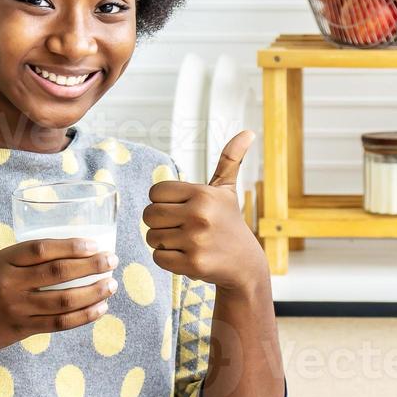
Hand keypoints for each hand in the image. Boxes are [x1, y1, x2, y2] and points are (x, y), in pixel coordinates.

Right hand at [0, 238, 117, 358]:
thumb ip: (27, 262)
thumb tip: (74, 256)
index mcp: (3, 260)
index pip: (42, 248)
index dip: (72, 246)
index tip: (95, 244)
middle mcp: (9, 283)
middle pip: (57, 272)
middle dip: (91, 266)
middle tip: (112, 261)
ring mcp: (15, 308)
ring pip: (63, 300)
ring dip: (93, 292)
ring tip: (111, 285)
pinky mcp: (20, 330)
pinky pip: (58, 324)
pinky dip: (83, 316)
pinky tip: (100, 309)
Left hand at [144, 131, 267, 291]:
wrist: (245, 264)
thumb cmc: (229, 222)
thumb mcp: (227, 190)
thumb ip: (230, 160)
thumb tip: (248, 132)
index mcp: (203, 193)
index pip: (155, 192)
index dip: (162, 202)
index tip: (180, 209)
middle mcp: (199, 214)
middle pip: (149, 215)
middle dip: (159, 223)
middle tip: (180, 228)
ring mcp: (196, 241)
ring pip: (152, 237)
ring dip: (163, 242)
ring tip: (186, 242)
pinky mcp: (193, 264)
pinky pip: (158, 257)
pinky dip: (168, 259)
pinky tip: (187, 256)